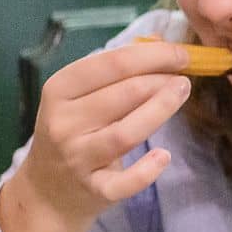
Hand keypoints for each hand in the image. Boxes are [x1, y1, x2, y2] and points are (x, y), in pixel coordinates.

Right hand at [0, 39, 192, 231]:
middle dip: (161, 79)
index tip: (181, 53)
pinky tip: (163, 156)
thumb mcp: (79, 96)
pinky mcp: (94, 189)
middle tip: (184, 77)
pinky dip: (146, 170)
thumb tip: (159, 41)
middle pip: (124, 94)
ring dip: (161, 109)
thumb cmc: (72, 132)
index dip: (152, 55)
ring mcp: (77, 157)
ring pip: (126, 132)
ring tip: (183, 93)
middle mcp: (64, 122)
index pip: (110, 64)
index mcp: (59, 90)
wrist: (46, 191)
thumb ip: (115, 69)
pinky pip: (124, 182)